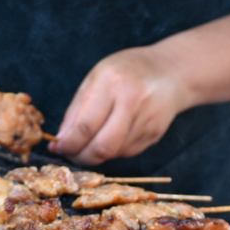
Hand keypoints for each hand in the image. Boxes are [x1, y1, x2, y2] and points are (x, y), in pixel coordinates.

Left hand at [49, 47, 185, 165]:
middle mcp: (132, 101)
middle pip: (102, 147)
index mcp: (112, 83)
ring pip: (114, 153)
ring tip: (88, 145)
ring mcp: (147, 120)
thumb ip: (76, 109)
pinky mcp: (155, 134)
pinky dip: (113, 150)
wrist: (172, 72)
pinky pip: (126, 152)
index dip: (68, 144)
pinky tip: (111, 137)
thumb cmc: (127, 71)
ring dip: (96, 155)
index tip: (58, 148)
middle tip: (72, 155)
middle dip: (81, 157)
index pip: (85, 126)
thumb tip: (60, 140)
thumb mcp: (96, 78)